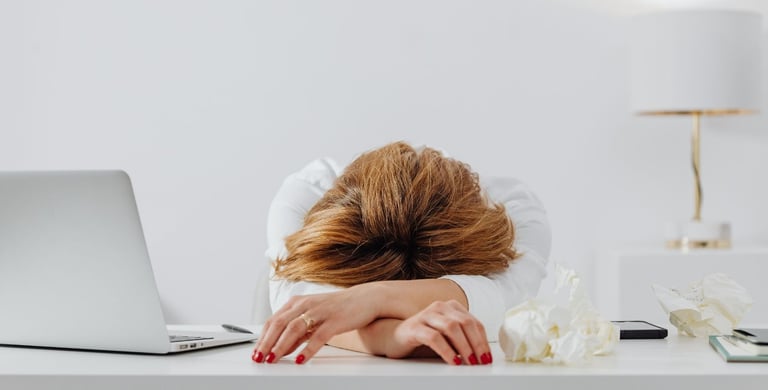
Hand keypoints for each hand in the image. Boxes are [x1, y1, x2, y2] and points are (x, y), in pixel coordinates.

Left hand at [252, 284, 381, 363]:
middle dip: (267, 342)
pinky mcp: (335, 320)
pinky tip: (301, 360)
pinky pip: (318, 336)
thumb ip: (297, 333)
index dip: (262, 337)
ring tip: (273, 359)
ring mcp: (320, 311)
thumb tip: (281, 349)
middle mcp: (306, 304)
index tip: (255, 352)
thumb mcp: (313, 318)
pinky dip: (307, 349)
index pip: (273, 320)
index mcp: (297, 302)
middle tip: (259, 358)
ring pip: (294, 328)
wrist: (366, 299)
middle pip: (279, 324)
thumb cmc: (338, 309)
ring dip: (281, 345)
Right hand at [387, 300, 492, 364]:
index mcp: (451, 307)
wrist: (394, 337)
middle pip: (465, 323)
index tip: (487, 357)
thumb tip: (483, 355)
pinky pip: (434, 338)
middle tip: (481, 361)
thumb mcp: (447, 336)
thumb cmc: (424, 337)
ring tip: (469, 362)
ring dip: (464, 347)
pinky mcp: (415, 327)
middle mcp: (440, 307)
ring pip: (452, 328)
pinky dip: (447, 351)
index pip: (474, 322)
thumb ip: (463, 338)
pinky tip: (453, 361)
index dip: (483, 341)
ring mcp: (426, 315)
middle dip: (477, 344)